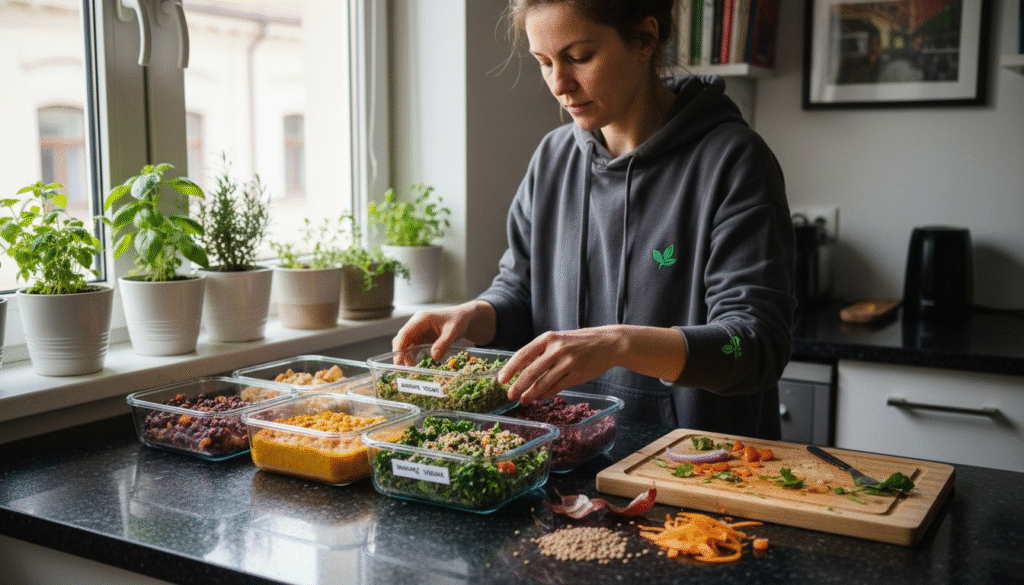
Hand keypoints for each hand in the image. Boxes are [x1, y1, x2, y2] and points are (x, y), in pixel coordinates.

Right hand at [391, 300, 496, 361]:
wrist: (463, 317)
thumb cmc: (458, 320)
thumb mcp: (453, 331)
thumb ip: (443, 343)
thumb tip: (434, 357)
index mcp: (421, 319)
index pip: (405, 333)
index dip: (399, 347)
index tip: (398, 361)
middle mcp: (416, 324)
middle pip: (401, 339)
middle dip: (400, 354)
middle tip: (402, 370)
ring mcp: (417, 330)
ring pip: (405, 344)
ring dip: (405, 356)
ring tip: (410, 370)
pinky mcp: (421, 336)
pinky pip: (412, 347)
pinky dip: (412, 356)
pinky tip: (415, 365)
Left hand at [499, 325, 686, 403]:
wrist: (608, 343)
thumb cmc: (578, 342)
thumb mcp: (558, 340)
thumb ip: (541, 354)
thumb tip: (521, 373)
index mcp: (549, 338)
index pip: (523, 354)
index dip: (510, 369)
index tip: (501, 380)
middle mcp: (557, 349)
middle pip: (531, 371)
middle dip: (518, 386)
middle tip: (509, 396)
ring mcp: (568, 362)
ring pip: (544, 382)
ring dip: (531, 393)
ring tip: (523, 400)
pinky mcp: (578, 374)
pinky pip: (558, 387)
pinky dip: (547, 394)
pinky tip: (540, 398)